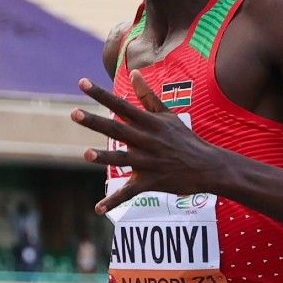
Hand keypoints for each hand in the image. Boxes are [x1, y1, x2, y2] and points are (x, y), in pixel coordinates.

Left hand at [74, 77, 221, 211]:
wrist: (208, 166)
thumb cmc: (185, 139)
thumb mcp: (168, 114)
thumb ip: (148, 95)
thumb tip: (135, 72)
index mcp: (149, 123)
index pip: (121, 105)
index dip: (101, 94)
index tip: (82, 83)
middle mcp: (147, 141)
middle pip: (118, 130)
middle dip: (96, 122)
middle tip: (74, 113)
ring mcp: (149, 162)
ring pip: (123, 160)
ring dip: (105, 158)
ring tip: (86, 154)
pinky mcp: (151, 182)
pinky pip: (130, 193)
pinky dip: (114, 202)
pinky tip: (98, 209)